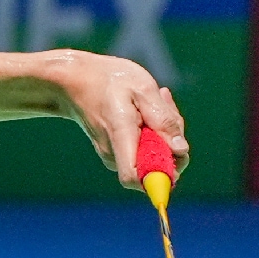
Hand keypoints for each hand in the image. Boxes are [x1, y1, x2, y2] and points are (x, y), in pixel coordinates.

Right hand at [45, 51, 187, 189]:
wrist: (76, 80)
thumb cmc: (109, 80)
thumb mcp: (143, 88)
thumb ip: (163, 119)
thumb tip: (181, 150)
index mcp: (120, 136)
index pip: (136, 177)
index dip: (161, 175)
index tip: (175, 153)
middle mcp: (114, 153)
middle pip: (155, 167)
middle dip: (172, 141)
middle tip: (165, 105)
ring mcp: (114, 155)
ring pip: (153, 156)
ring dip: (164, 132)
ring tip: (155, 100)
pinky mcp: (117, 152)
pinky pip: (145, 149)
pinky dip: (154, 131)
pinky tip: (147, 107)